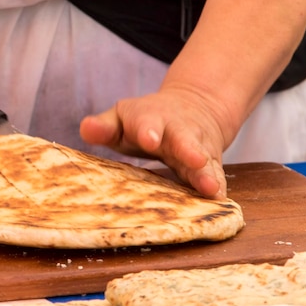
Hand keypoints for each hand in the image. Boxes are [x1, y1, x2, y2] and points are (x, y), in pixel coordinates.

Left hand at [79, 87, 228, 198]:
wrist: (194, 106)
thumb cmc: (144, 121)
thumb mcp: (123, 118)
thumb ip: (105, 126)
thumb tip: (85, 129)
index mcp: (150, 118)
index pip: (147, 121)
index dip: (148, 130)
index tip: (149, 138)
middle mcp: (177, 130)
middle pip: (183, 138)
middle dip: (188, 149)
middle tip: (195, 159)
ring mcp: (196, 147)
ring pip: (203, 159)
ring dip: (206, 173)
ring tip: (212, 188)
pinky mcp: (210, 162)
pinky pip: (215, 173)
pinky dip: (218, 185)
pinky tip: (220, 199)